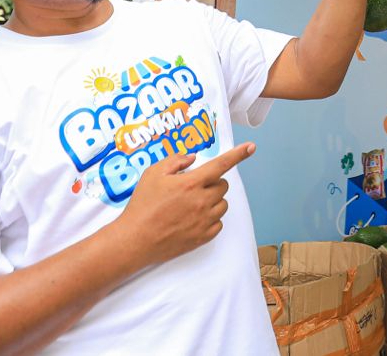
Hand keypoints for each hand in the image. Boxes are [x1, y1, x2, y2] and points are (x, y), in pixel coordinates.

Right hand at [115, 142, 253, 269]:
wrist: (135, 239)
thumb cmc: (142, 205)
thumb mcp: (153, 174)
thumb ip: (175, 161)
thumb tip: (192, 159)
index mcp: (191, 183)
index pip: (221, 164)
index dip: (238, 154)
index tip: (251, 147)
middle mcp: (202, 201)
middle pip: (223, 185)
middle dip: (212, 182)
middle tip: (194, 187)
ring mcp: (204, 220)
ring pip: (223, 204)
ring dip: (213, 200)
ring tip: (192, 204)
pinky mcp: (203, 237)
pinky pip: (218, 223)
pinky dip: (210, 218)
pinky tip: (193, 218)